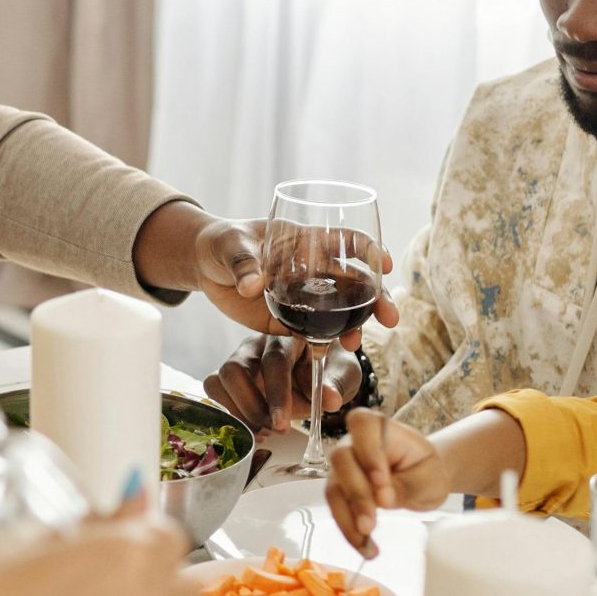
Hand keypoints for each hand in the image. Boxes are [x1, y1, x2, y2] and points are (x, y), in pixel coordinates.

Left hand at [140, 208, 399, 339]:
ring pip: (339, 313)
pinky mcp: (288, 320)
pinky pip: (312, 333)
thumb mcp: (232, 247)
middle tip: (390, 318)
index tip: (384, 264)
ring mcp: (305, 297)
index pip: (348, 240)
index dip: (371, 250)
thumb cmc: (224, 244)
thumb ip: (243, 263)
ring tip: (355, 344)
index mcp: (308, 241)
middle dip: (376, 300)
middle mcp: (315, 270)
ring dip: (354, 327)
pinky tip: (325, 355)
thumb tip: (252, 285)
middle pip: (355, 283)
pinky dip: (321, 344)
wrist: (207, 267)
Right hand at [205, 335, 363, 433]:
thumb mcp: (342, 374)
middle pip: (235, 369)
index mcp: (287, 338)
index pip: (274, 361)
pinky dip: (229, 414)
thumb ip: (335, 385)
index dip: (276, 394)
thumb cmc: (330, 368)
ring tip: (263, 431)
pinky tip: (253, 428)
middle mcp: (257, 344)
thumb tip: (329, 400)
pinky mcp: (228, 377)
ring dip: (238, 412)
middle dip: (252, 407)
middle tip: (274, 430)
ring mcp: (239, 358)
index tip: (282, 423)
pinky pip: (214, 392)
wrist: (322, 368)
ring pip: (218, 380)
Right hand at [323, 409, 450, 554]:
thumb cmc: (426, 470)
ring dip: (348, 518)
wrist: (423, 479)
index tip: (381, 480)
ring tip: (367, 542)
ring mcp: (343, 468)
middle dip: (356, 494)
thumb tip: (382, 500)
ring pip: (334, 489)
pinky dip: (349, 530)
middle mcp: (353, 444)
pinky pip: (338, 509)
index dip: (368, 451)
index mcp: (379, 428)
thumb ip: (407, 486)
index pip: (362, 425)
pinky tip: (365, 547)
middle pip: (342, 460)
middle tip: (372, 523)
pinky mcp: (340, 491)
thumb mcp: (429, 478)